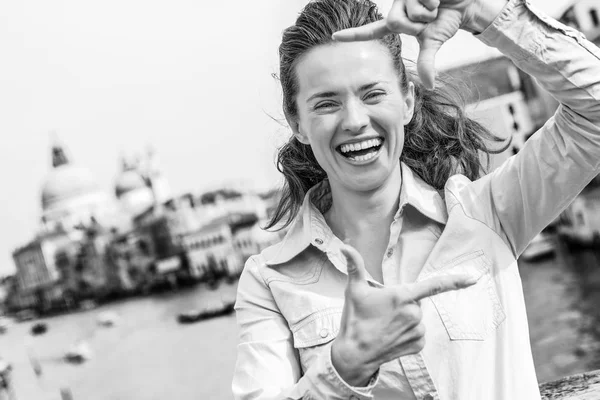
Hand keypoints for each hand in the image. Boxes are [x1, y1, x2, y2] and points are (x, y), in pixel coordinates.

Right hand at [331, 244, 477, 385]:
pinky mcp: (419, 345)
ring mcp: (418, 331)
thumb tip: (344, 246)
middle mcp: (414, 313)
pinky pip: (418, 332)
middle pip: (416, 301)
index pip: (433, 285)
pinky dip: (407, 332)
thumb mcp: (353, 290)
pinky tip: (392, 335)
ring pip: (417, 317)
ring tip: (385, 325)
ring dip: (405, 318)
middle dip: (403, 302)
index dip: (455, 280)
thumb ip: (354, 265)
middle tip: (382, 311)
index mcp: (402, 296)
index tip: (474, 278)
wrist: (354, 355)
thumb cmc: (354, 320)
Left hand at [332, 0, 507, 88]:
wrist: (466, 4)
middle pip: (395, 22)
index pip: (371, 31)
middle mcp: (397, 8)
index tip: (334, 37)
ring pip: (409, 11)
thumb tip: (429, 86)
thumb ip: (428, 62)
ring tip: (436, 5)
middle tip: (429, 18)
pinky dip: (434, 1)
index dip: (353, 34)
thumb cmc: (448, 20)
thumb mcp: (434, 41)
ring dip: (427, 11)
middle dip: (416, 24)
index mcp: (398, 23)